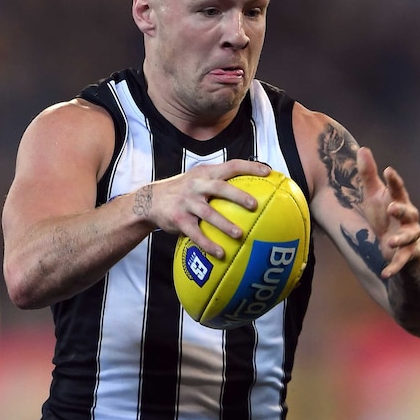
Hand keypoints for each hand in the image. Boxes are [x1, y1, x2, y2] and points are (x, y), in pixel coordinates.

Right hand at [150, 158, 271, 257]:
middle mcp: (196, 185)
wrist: (150, 200)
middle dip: (237, 195)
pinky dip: (207, 244)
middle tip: (255, 205)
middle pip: (219, 187)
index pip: (231, 166)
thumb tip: (252, 188)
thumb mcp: (198, 179)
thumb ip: (218, 181)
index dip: (250, 167)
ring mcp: (186, 202)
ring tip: (240, 234)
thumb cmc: (184, 191)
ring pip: (207, 213)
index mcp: (205, 174)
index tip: (268, 172)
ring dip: (224, 224)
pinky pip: (195, 233)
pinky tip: (220, 253)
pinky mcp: (178, 219)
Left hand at [355, 146, 419, 277]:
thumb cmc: (384, 216)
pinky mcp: (407, 256)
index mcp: (399, 202)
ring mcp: (409, 238)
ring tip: (390, 242)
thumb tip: (363, 148)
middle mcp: (408, 219)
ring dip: (400, 240)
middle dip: (402, 209)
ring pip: (410, 238)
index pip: (398, 190)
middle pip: (409, 212)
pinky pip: (402, 262)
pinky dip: (394, 268)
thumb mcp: (374, 196)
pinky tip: (385, 274)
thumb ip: (368, 174)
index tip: (388, 170)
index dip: (394, 181)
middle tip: (391, 208)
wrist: (397, 246)